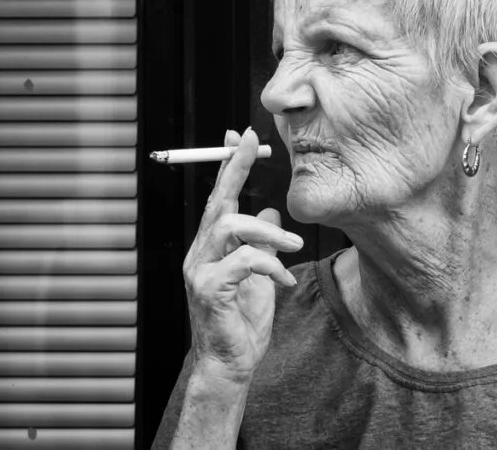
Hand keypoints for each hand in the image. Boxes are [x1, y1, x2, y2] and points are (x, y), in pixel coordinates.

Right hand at [182, 127, 303, 384]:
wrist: (233, 363)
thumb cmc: (244, 320)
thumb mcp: (262, 273)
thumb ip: (264, 242)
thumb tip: (273, 209)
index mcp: (213, 246)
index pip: (219, 197)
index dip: (228, 165)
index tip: (239, 134)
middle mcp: (201, 253)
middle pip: (218, 200)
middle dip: (235, 166)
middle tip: (254, 141)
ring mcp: (201, 271)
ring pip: (231, 225)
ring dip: (269, 229)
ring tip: (295, 244)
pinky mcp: (210, 290)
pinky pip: (244, 261)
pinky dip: (271, 265)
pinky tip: (285, 280)